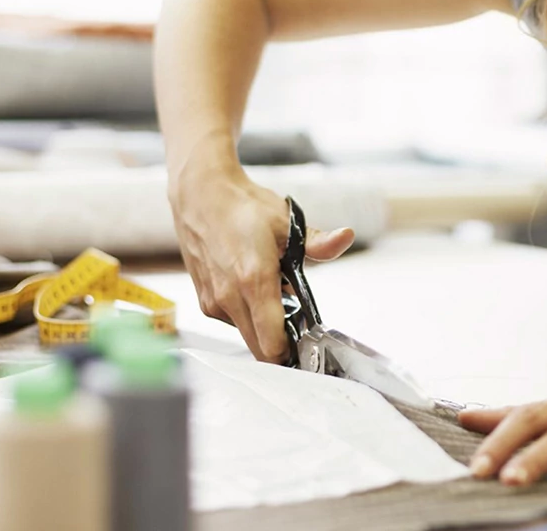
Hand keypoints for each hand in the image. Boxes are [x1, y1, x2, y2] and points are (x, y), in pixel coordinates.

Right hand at [168, 156, 354, 361]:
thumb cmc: (242, 207)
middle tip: (298, 320)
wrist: (201, 196)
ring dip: (264, 327)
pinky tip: (253, 288)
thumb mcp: (287, 222)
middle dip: (283, 342)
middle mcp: (229, 297)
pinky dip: (248, 315)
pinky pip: (233, 322)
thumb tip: (345, 238)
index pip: (273, 343)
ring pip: (247, 336)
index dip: (294, 350)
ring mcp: (214, 302)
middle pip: (260, 349)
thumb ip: (318, 242)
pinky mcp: (205, 302)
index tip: (309, 344)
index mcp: (254, 280)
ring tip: (274, 293)